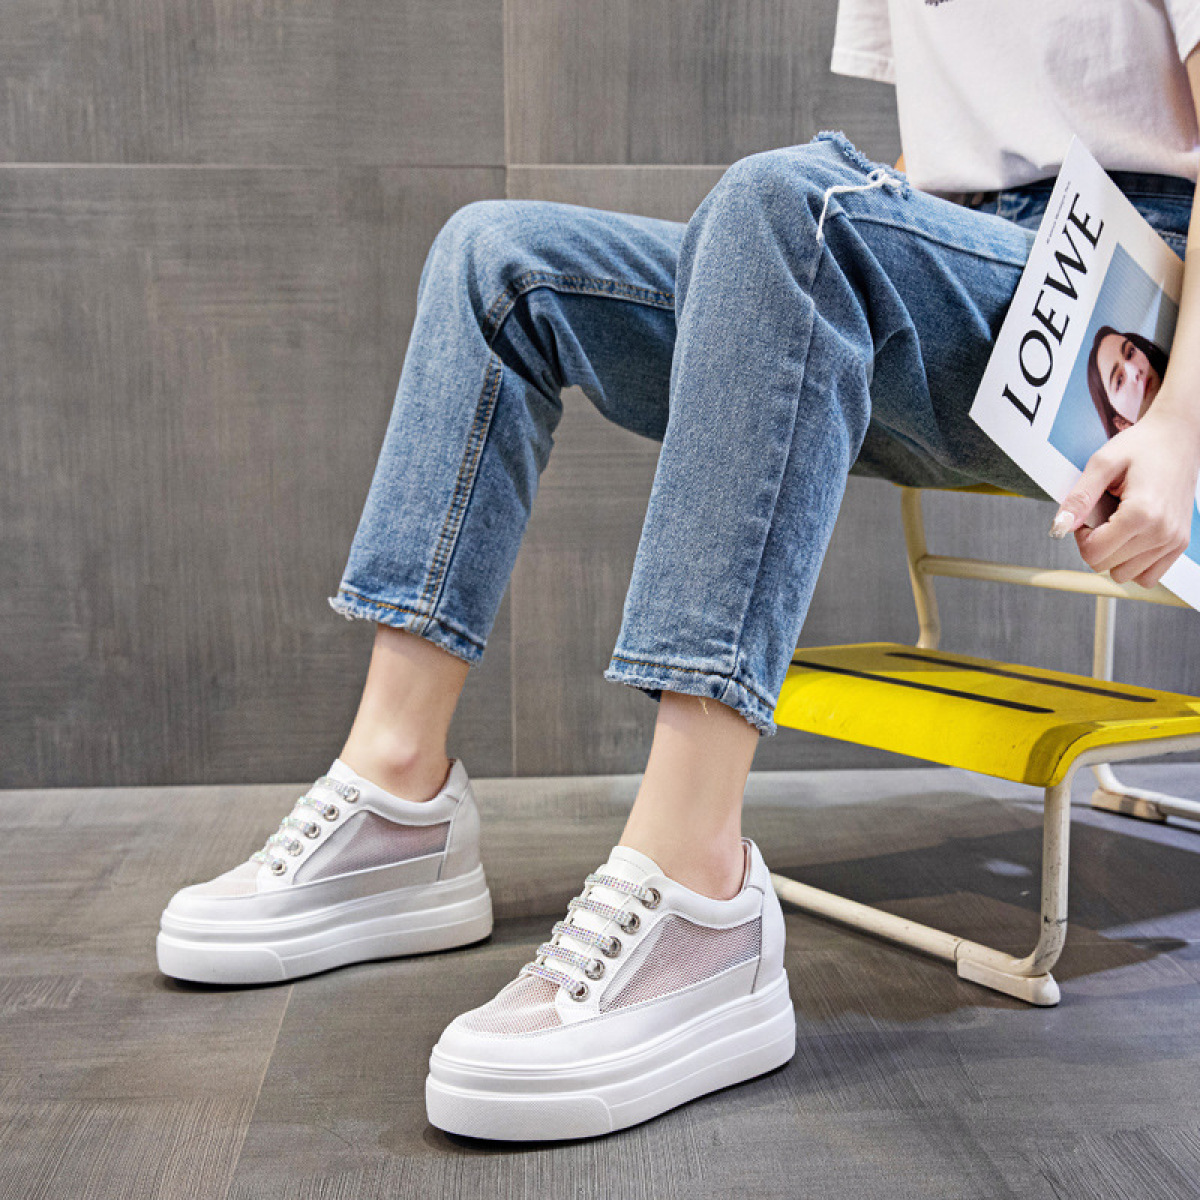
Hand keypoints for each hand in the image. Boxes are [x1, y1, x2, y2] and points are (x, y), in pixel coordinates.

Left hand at [1051, 405, 1199, 587]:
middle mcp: (1163, 532)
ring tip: (1119, 524)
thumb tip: (1060, 527)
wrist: (1177, 438)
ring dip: (1114, 555)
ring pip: (1125, 576)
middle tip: (1102, 516)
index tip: (1088, 515)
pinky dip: (1133, 563)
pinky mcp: (1179, 544)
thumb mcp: (1102, 463)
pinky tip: (1131, 537)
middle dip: (1094, 545)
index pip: (1093, 553)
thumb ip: (1079, 498)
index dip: (1081, 536)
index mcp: (1142, 513)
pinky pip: (1148, 576)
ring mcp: (1174, 541)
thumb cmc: (1141, 447)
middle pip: (1106, 567)